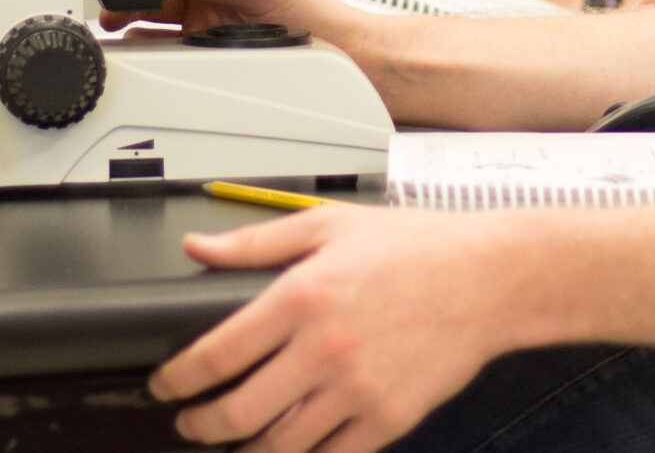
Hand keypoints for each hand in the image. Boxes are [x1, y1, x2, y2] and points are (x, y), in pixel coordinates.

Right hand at [109, 0, 369, 45]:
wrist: (343, 63)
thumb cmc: (317, 19)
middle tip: (112, 5)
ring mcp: (207, 24)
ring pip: (155, 19)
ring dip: (133, 21)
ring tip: (114, 25)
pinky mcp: (206, 54)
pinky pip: (167, 49)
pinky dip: (146, 48)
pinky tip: (133, 48)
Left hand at [154, 205, 526, 451]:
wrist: (487, 279)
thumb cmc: (414, 248)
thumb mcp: (328, 225)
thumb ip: (255, 242)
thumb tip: (199, 249)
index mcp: (301, 297)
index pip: (217, 355)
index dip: (179, 379)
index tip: (166, 385)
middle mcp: (323, 350)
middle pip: (237, 412)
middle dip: (200, 426)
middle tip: (189, 423)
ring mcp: (356, 391)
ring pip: (278, 445)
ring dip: (244, 449)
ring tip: (233, 440)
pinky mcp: (386, 419)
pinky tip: (287, 449)